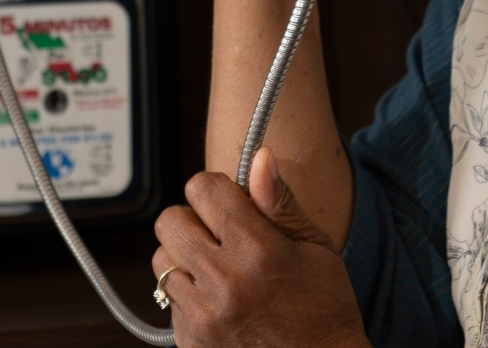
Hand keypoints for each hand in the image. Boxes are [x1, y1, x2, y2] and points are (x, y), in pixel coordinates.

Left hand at [152, 148, 368, 347]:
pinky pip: (169, 301)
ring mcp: (201, 315)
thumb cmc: (324, 309)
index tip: (232, 203)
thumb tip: (259, 157)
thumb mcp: (316, 248)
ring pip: (162, 260)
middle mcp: (222, 281)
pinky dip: (189, 296)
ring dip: (186, 259)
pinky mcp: (189, 341)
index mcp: (256, 249)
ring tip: (220, 272)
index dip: (217, 189)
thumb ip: (280, 202)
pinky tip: (221, 303)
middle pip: (170, 220)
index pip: (203, 189)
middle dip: (194, 220)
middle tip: (222, 237)